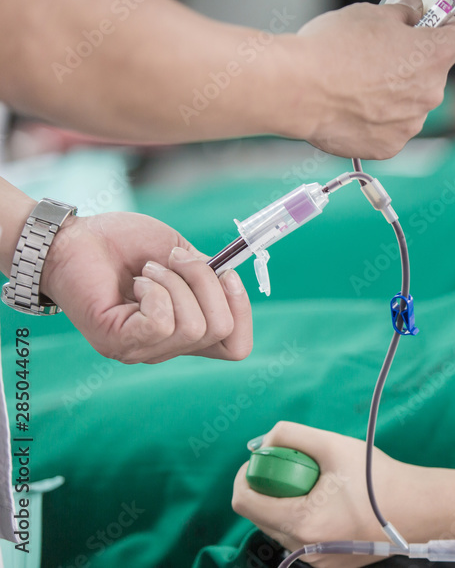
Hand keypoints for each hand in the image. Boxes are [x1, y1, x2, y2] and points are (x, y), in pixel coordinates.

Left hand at [40, 211, 252, 363]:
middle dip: (207, 283)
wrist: (77, 238)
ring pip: (194, 326)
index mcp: (188, 330)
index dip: (242, 311)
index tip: (226, 274)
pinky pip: (162, 322)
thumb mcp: (182, 253)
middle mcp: (168, 347)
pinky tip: (135, 284)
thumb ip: (208, 273)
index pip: (236, 348)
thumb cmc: (125, 243)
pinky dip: (155, 292)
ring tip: (148, 271)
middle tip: (175, 260)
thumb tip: (227, 279)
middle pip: (221, 330)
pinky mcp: (118, 343)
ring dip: (175, 283)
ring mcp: (143, 350)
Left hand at [232, 422, 436, 567]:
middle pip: (260, 516)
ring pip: (279, 529)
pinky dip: (303, 519)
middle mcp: (303, 549)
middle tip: (291, 467)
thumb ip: (293, 434)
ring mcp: (315, 562)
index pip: (245, 501)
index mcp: (300, 522)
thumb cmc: (379, 478)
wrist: (419, 509)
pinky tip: (328, 503)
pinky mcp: (328, 565)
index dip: (245, 476)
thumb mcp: (334, 445)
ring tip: (315, 485)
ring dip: (285, 504)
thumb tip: (265, 440)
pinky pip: (299, 540)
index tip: (260, 460)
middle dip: (267, 488)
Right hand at [281, 0, 454, 159]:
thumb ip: (402, 13)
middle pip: (433, 73)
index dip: (452, 28)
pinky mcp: (390, 145)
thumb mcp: (370, 13)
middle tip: (380, 55)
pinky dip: (377, 119)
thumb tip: (413, 12)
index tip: (438, 25)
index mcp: (433, 54)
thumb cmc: (332, 48)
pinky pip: (391, 128)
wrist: (298, 89)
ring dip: (395, 94)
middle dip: (413, 64)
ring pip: (411, 103)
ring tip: (358, 84)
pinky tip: (352, 107)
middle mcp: (431, 92)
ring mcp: (411, 123)